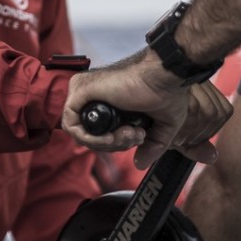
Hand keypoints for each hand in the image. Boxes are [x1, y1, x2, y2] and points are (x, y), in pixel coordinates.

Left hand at [62, 48, 231, 168]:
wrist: (165, 76)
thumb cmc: (167, 92)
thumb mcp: (162, 126)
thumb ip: (150, 146)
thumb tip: (139, 163)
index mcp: (109, 99)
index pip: (100, 132)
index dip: (118, 143)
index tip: (140, 137)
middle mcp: (93, 95)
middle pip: (90, 136)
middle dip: (115, 144)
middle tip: (136, 135)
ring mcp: (84, 92)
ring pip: (80, 133)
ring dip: (105, 143)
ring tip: (129, 133)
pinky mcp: (79, 91)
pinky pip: (72, 126)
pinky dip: (91, 139)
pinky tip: (111, 137)